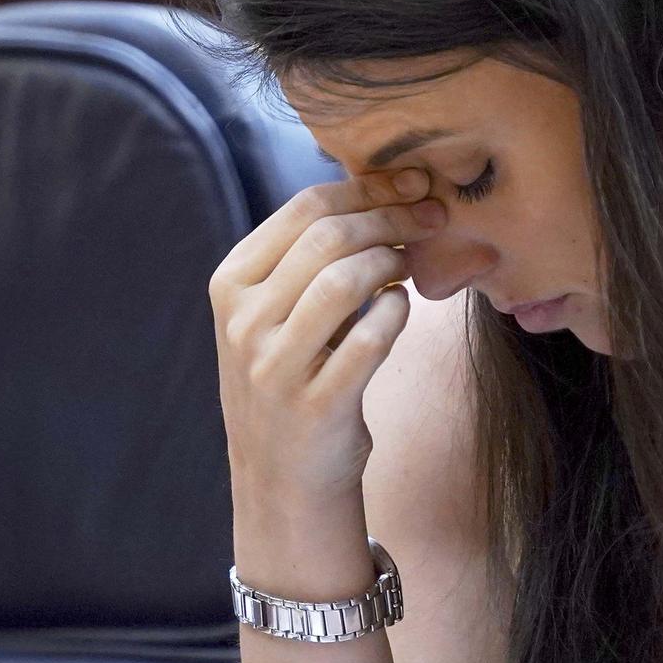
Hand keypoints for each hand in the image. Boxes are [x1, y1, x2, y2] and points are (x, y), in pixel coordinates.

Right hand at [209, 168, 446, 498]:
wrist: (282, 478)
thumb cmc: (294, 376)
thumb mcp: (276, 312)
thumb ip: (310, 256)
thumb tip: (384, 188)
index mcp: (231, 283)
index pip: (304, 208)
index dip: (368, 188)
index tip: (412, 185)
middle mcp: (244, 322)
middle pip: (329, 237)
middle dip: (391, 217)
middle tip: (430, 218)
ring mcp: (275, 366)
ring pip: (345, 280)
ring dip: (392, 261)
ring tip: (408, 266)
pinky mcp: (317, 406)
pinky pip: (370, 339)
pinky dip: (397, 313)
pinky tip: (402, 309)